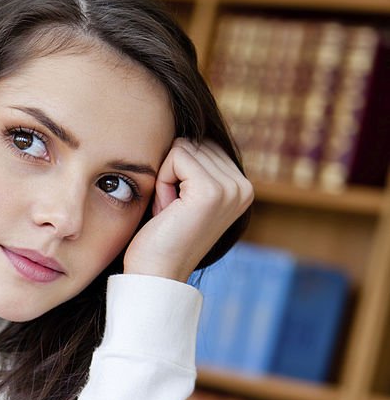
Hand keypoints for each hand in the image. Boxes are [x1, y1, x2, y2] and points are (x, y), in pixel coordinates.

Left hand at [124, 138, 253, 282]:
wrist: (156, 275)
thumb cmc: (161, 237)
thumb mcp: (185, 195)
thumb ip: (196, 166)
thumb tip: (187, 124)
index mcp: (241, 186)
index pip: (202, 144)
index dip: (178, 172)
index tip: (178, 209)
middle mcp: (244, 186)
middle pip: (193, 143)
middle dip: (171, 174)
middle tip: (172, 213)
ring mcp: (231, 188)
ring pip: (183, 148)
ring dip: (165, 179)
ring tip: (170, 213)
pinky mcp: (212, 191)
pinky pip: (175, 156)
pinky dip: (161, 182)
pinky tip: (166, 211)